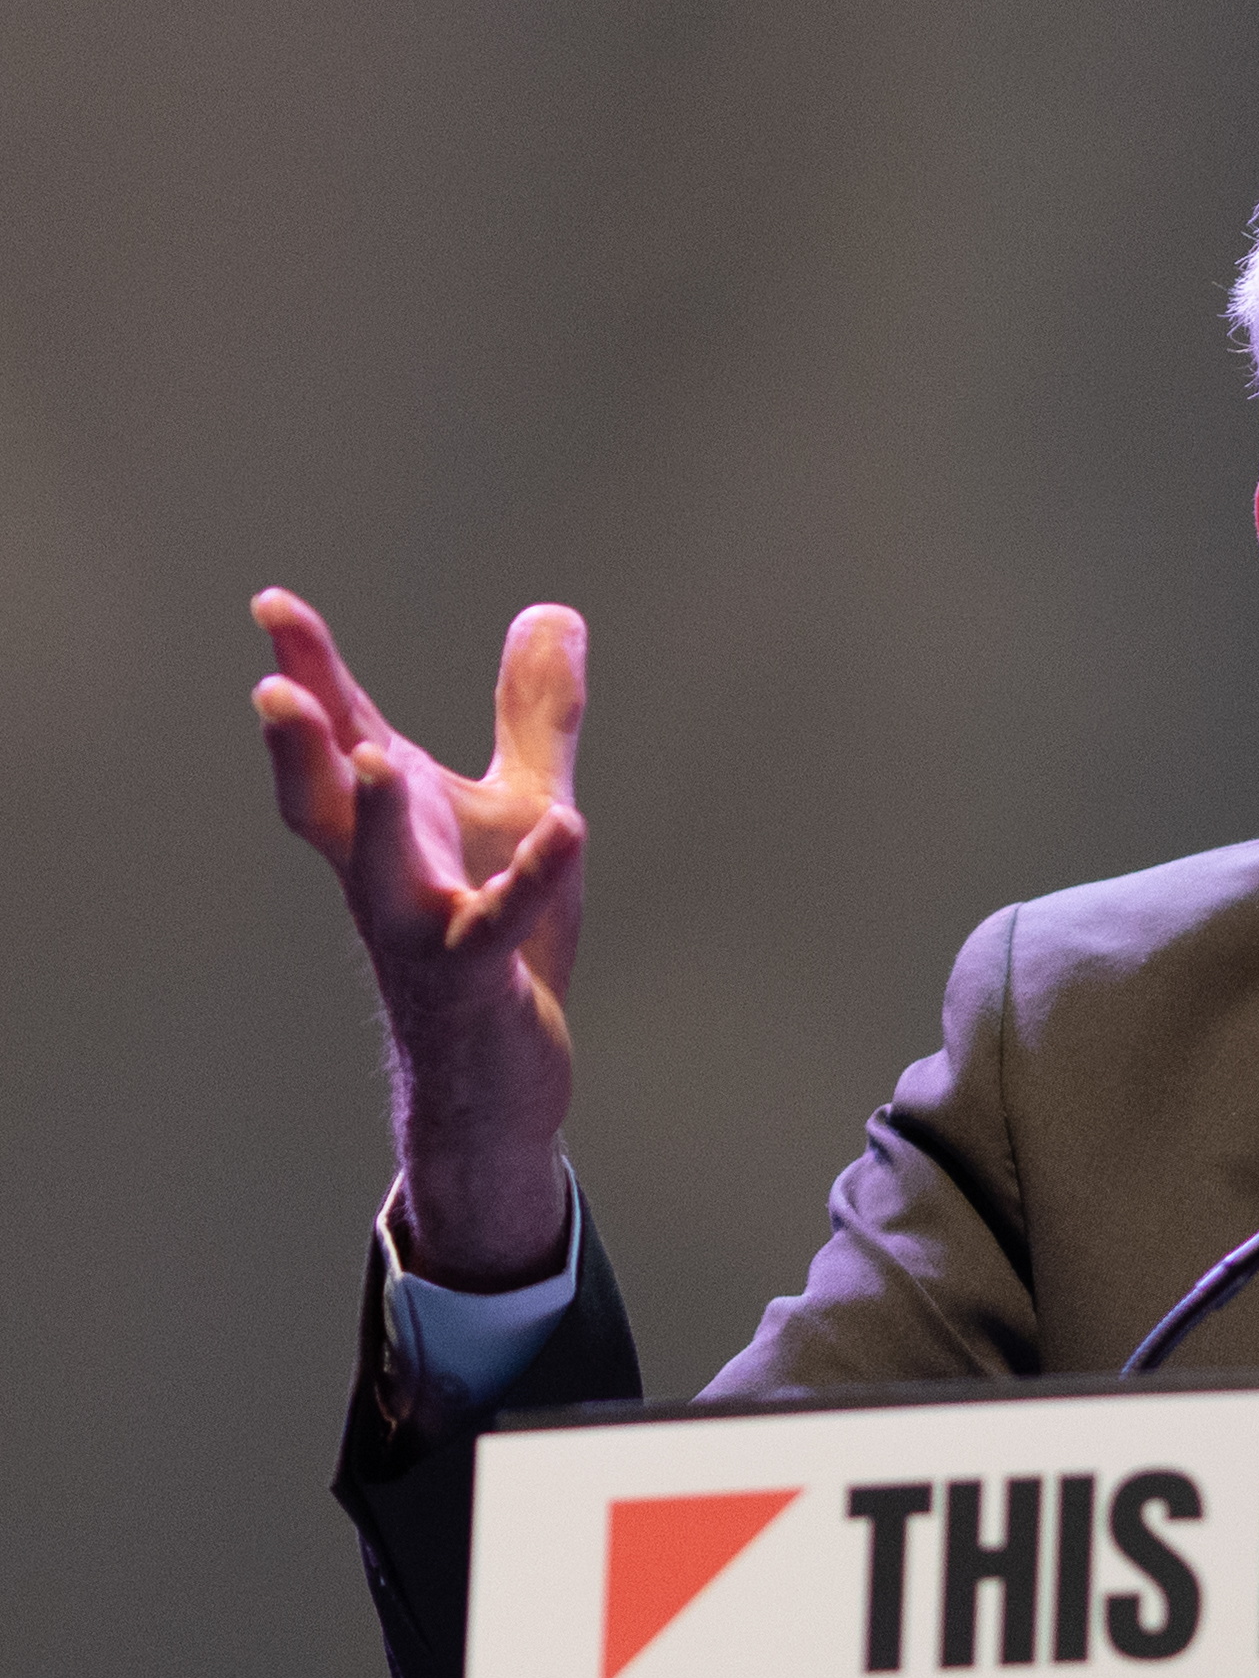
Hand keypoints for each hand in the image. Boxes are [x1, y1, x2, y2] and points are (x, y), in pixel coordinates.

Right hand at [252, 588, 587, 1289]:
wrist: (496, 1075)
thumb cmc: (496, 936)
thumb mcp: (523, 806)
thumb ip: (534, 716)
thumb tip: (552, 611)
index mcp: (392, 825)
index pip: (341, 736)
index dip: (308, 673)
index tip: (273, 602)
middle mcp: (388, 876)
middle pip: (326, 805)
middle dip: (299, 748)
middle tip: (271, 688)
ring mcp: (421, 934)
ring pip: (383, 878)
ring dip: (378, 822)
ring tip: (378, 760)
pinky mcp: (475, 985)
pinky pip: (495, 931)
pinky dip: (528, 881)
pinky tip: (567, 829)